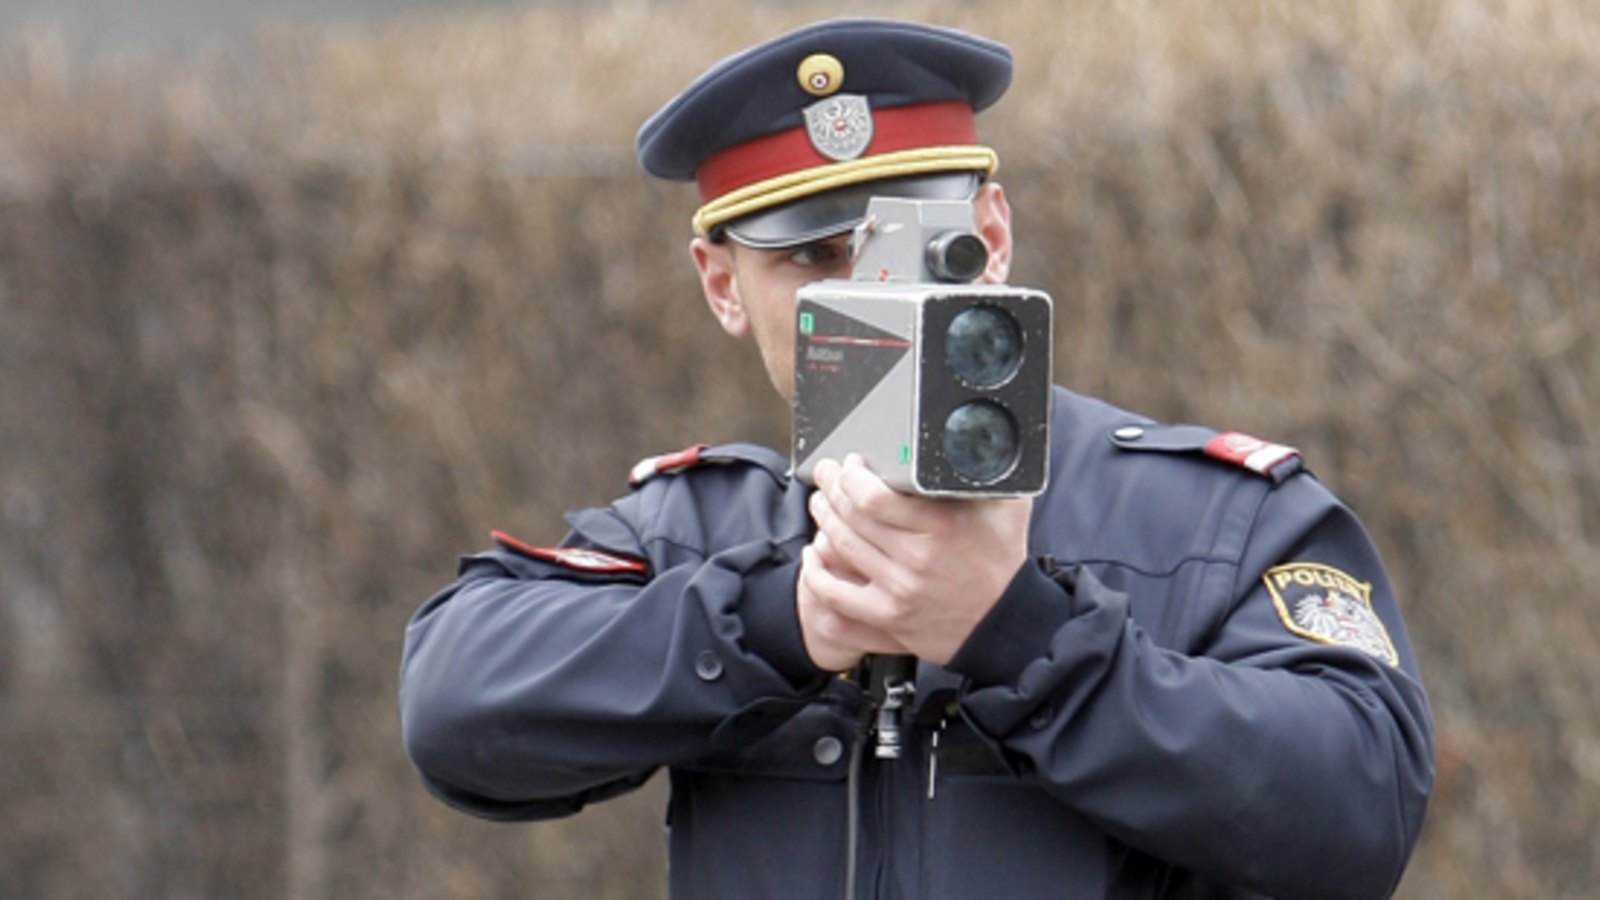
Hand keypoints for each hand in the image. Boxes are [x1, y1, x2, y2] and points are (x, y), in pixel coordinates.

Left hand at [797, 454, 1031, 668]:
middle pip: (851, 516)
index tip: (851, 463)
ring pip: (840, 546)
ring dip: (823, 519)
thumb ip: (992, 471)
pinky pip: (836, 595)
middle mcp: (917, 558)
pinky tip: (813, 554)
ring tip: (821, 502)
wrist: (1005, 623)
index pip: (874, 496)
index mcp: (943, 526)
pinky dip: (816, 573)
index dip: (852, 475)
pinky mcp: (889, 616)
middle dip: (831, 487)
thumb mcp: (1007, 508)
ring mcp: (899, 590)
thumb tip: (976, 435)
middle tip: (827, 474)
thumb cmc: (1003, 561)